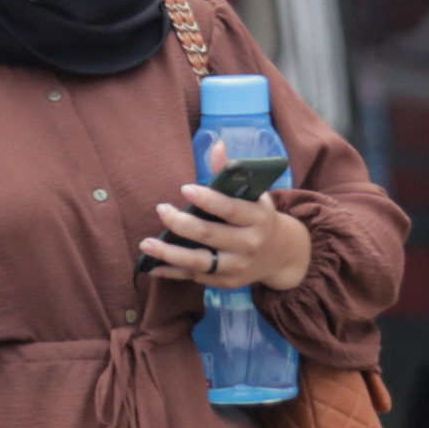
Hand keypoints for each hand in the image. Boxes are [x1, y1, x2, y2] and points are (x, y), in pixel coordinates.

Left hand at [142, 180, 310, 292]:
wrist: (282, 254)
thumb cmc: (259, 216)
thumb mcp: (255, 194)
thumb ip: (231, 172)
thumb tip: (217, 145)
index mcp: (257, 218)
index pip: (230, 209)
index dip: (207, 199)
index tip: (184, 189)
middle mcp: (248, 244)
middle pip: (209, 235)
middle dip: (181, 223)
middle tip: (161, 209)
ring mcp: (237, 266)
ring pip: (199, 262)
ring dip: (170, 253)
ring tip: (146, 243)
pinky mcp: (226, 282)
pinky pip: (195, 278)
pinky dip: (172, 273)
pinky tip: (153, 266)